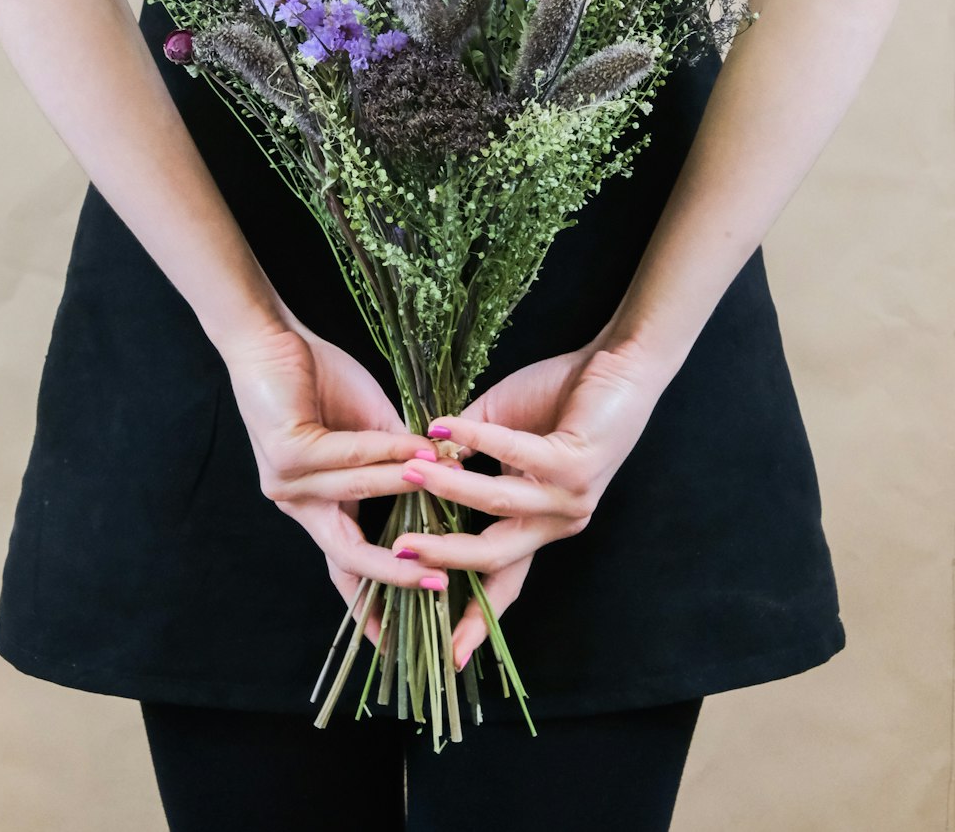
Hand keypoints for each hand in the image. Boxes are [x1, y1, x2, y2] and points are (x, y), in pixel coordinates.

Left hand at [220, 313, 455, 645]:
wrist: (270, 336)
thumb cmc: (317, 376)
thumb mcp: (372, 425)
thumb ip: (400, 457)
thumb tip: (445, 474)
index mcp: (315, 503)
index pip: (344, 566)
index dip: (372, 603)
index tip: (400, 641)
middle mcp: (297, 501)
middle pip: (345, 556)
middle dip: (392, 576)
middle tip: (437, 584)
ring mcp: (287, 482)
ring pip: (357, 498)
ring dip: (406, 487)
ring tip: (446, 480)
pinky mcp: (286, 455)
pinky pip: (346, 462)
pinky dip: (384, 454)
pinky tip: (415, 445)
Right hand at [389, 331, 673, 667]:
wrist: (618, 363)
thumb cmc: (560, 395)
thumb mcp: (499, 429)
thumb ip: (465, 451)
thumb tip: (422, 463)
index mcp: (541, 520)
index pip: (504, 578)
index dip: (476, 616)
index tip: (450, 654)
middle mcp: (558, 520)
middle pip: (494, 557)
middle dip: (443, 558)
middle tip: (399, 552)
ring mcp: (570, 497)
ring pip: (497, 506)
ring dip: (449, 489)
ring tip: (411, 472)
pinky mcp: (576, 465)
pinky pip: (516, 458)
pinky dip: (477, 440)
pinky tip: (445, 427)